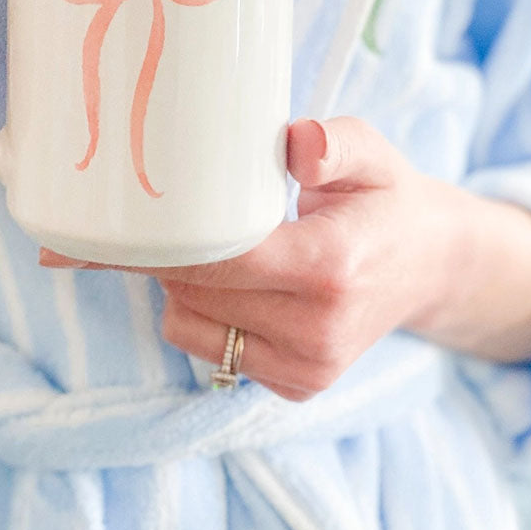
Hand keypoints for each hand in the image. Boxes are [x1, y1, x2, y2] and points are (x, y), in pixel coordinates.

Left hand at [39, 117, 461, 399]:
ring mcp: (308, 367)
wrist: (428, 266)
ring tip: (210, 242)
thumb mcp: (371, 151)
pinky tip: (229, 280)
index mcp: (332, 265)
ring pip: (189, 322)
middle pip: (195, 289)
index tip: (102, 223)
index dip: (156, 241)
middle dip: (158, 252)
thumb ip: (333, 142)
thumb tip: (297, 143)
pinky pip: (209, 347)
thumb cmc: (385, 197)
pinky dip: (200, 311)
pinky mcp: (298, 386)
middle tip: (134, 215)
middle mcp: (318, 329)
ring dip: (180, 282)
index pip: (220, 258)